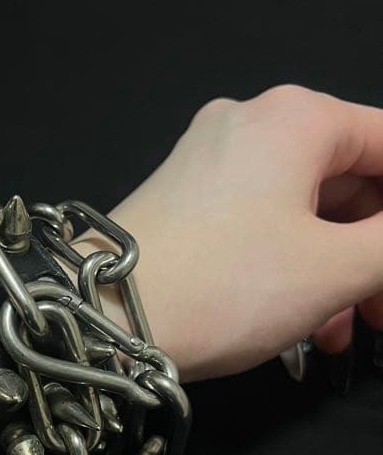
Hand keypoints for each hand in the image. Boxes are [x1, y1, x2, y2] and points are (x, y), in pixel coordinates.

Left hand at [70, 84, 382, 383]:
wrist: (100, 317)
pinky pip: (263, 223)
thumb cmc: (227, 285)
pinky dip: (294, 268)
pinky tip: (304, 328)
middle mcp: (251, 122)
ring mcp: (210, 159)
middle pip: (351, 180)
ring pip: (307, 210)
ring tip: (345, 337)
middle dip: (376, 253)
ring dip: (339, 272)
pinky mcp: (184, 199)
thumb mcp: (337, 267)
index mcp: (297, 117)